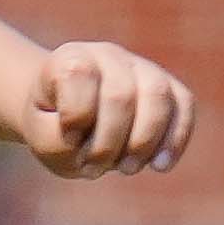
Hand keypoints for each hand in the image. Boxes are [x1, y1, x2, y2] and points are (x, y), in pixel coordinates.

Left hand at [18, 42, 190, 178]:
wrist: (65, 116)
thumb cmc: (51, 126)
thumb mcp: (40, 137)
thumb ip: (61, 140)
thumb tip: (108, 146)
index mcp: (71, 59)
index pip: (79, 75)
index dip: (75, 116)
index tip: (68, 137)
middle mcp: (108, 55)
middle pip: (120, 95)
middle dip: (108, 142)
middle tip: (94, 168)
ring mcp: (142, 68)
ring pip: (157, 96)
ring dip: (143, 142)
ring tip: (126, 169)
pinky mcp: (168, 88)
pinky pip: (184, 106)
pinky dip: (175, 139)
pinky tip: (160, 166)